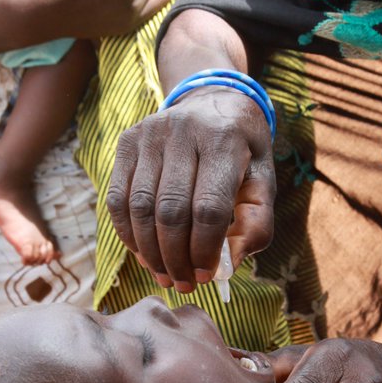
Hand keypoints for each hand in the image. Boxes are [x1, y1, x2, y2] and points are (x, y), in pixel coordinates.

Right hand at [107, 89, 275, 289]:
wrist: (213, 99)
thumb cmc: (242, 151)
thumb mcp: (263, 180)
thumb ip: (257, 223)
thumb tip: (231, 261)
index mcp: (224, 141)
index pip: (208, 208)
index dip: (204, 250)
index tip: (206, 276)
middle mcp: (183, 132)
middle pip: (170, 212)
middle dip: (175, 258)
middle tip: (183, 283)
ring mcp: (150, 135)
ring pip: (140, 208)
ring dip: (149, 252)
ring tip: (164, 275)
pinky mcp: (127, 142)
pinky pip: (118, 198)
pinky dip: (128, 233)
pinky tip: (144, 253)